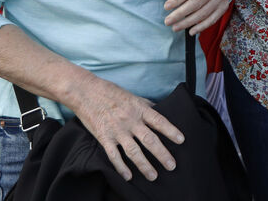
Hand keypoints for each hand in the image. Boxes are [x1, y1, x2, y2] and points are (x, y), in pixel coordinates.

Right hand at [66, 75, 184, 181]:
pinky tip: (128, 176)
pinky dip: (121, 167)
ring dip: (144, 165)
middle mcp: (130, 120)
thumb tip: (160, 111)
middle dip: (162, 154)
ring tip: (153, 176)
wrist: (86, 92)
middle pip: (149, 139)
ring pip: (133, 151)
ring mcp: (117, 130)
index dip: (171, 130)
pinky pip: (114, 155)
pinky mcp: (104, 137)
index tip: (181, 140)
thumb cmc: (110, 93)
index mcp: (139, 109)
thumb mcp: (132, 96)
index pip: (159, 120)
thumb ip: (146, 106)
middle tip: (172, 165)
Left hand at [164, 0, 231, 34]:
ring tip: (175, 27)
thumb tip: (175, 3)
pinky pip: (211, 20)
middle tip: (168, 21)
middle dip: (179, 14)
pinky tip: (191, 31)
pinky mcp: (224, 7)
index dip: (177, 0)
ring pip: (202, 14)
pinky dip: (201, 27)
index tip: (166, 7)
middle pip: (195, 4)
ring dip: (187, 23)